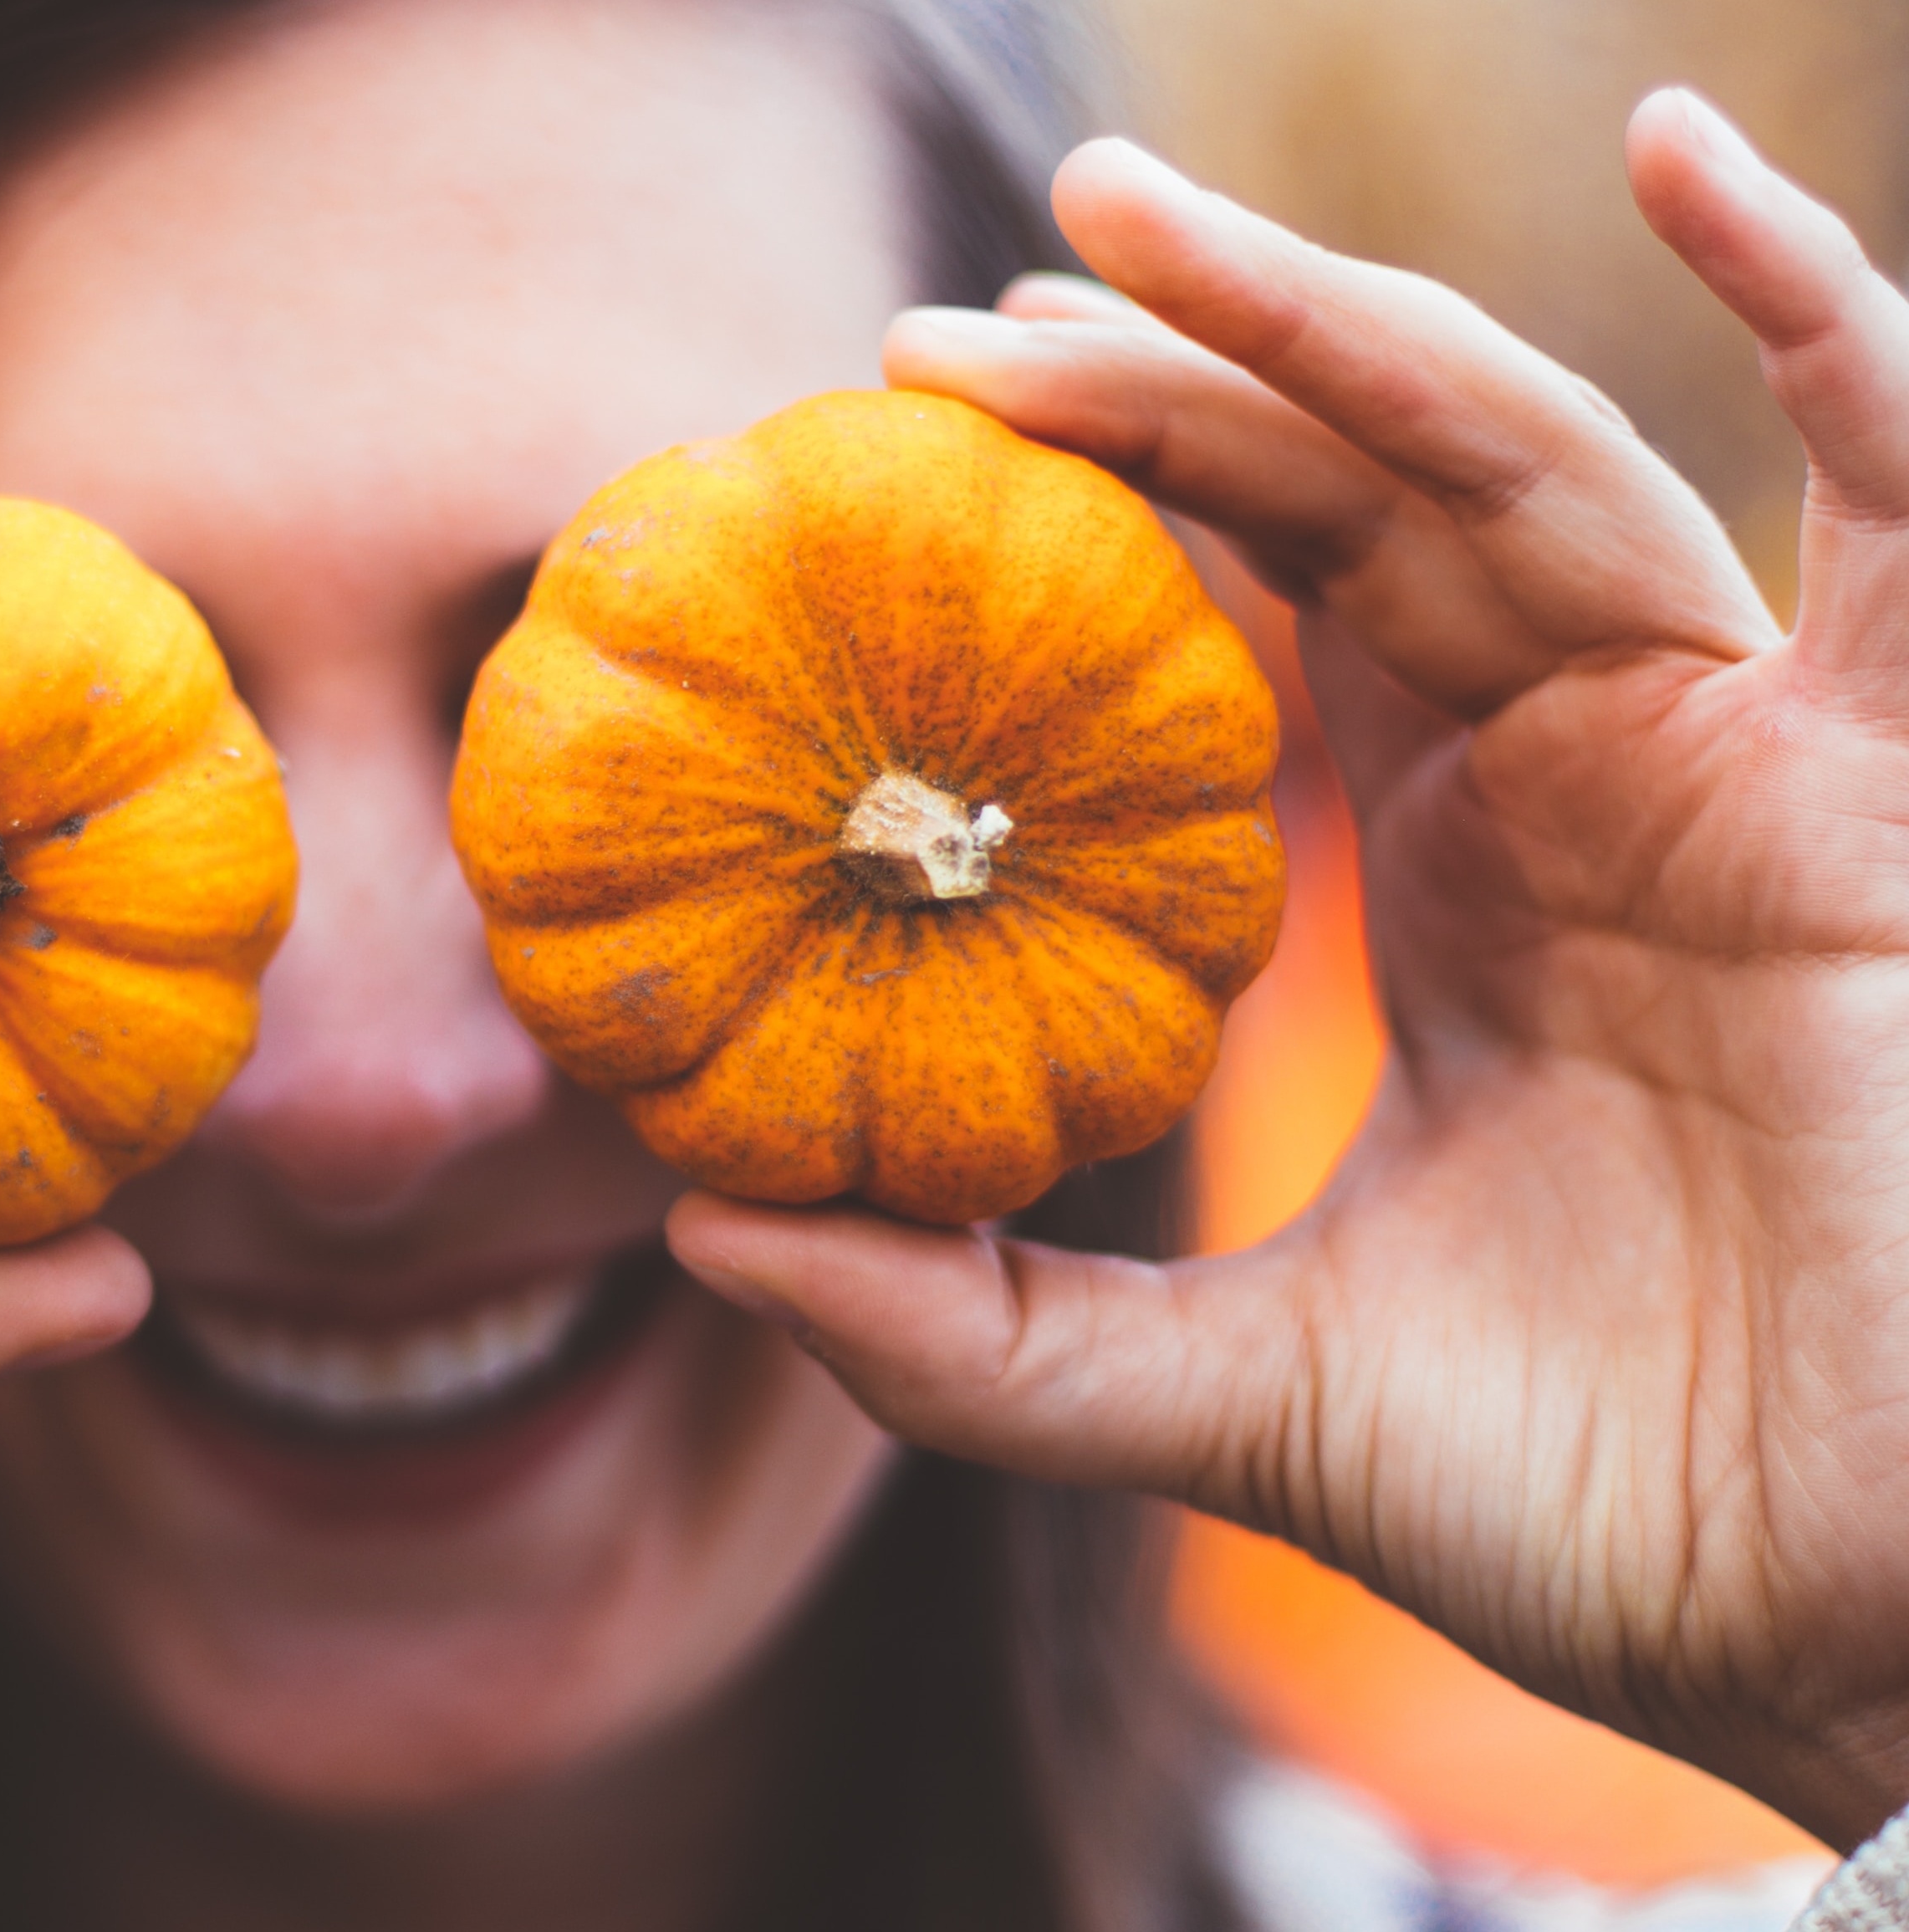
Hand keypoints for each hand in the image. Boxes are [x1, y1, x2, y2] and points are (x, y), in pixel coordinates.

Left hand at [668, 91, 1908, 1847]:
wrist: (1824, 1618)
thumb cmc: (1571, 1502)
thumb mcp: (1216, 1397)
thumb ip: (968, 1331)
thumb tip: (694, 1240)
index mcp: (1442, 855)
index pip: (1248, 600)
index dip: (1093, 509)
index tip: (884, 460)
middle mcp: (1577, 765)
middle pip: (1349, 488)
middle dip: (1157, 375)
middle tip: (934, 330)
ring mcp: (1735, 751)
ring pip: (1523, 452)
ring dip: (1331, 320)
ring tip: (1114, 225)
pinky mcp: (1884, 787)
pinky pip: (1897, 492)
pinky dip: (1820, 308)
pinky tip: (1689, 156)